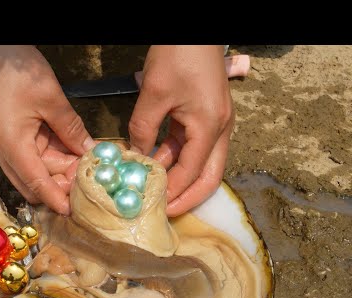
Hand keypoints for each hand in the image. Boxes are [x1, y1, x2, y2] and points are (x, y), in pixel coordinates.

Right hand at [0, 45, 94, 214]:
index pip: (35, 183)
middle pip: (35, 183)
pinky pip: (35, 157)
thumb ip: (72, 129)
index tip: (74, 212)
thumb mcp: (51, 98)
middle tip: (91, 178)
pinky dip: (55, 158)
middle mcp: (5, 153)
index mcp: (11, 145)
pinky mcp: (12, 140)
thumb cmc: (18, 72)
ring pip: (37, 172)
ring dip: (61, 171)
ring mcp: (7, 147)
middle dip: (62, 184)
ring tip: (88, 164)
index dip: (56, 199)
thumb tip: (91, 152)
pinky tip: (75, 153)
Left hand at [129, 45, 233, 216]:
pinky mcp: (204, 116)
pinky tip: (155, 164)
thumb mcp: (154, 93)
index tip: (155, 208)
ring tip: (154, 191)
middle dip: (188, 197)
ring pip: (200, 162)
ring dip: (179, 177)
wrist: (194, 30)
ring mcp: (214, 123)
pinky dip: (175, 158)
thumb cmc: (178, 55)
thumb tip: (135, 155)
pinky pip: (192, 146)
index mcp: (210, 126)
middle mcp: (219, 130)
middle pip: (209, 176)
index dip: (174, 193)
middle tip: (164, 211)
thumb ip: (143, 128)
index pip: (192, 172)